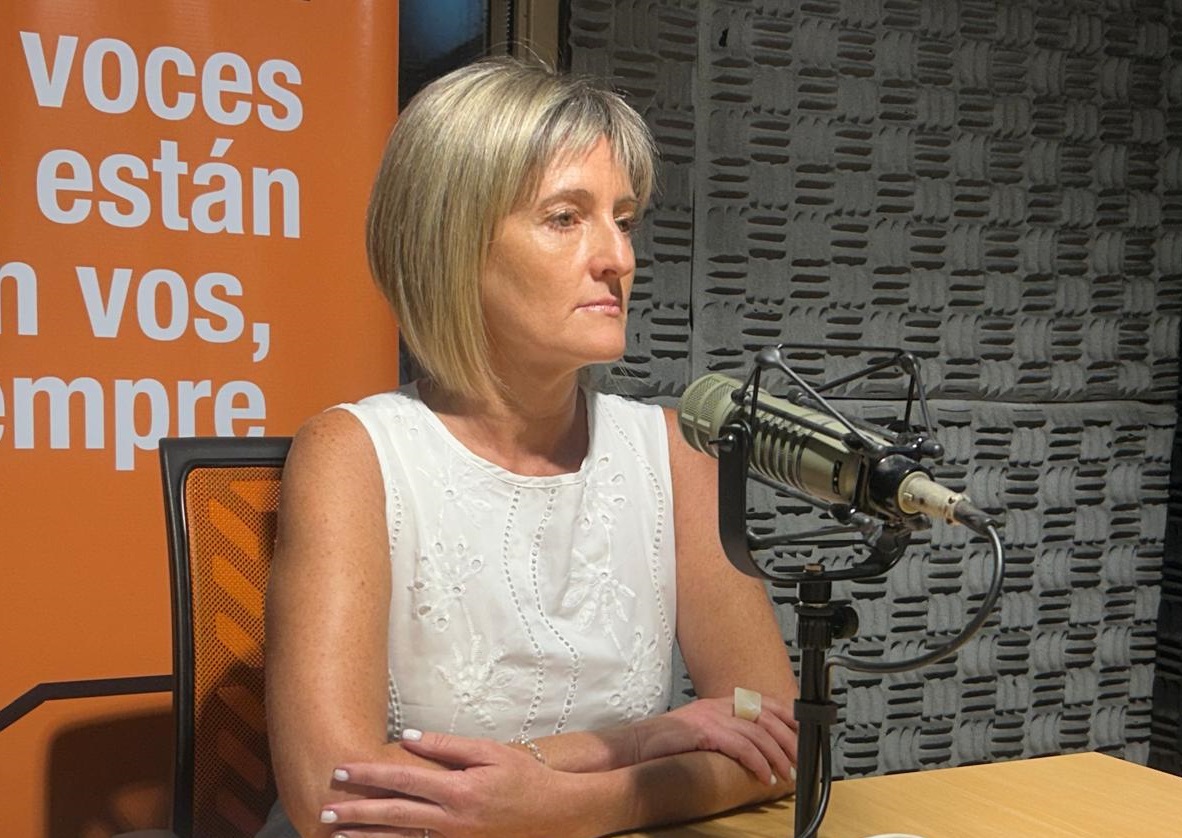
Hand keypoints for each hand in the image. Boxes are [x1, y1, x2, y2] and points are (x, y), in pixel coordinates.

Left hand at [318, 730, 585, 837]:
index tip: (340, 771)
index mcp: (457, 791)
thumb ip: (447, 746)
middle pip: (393, 816)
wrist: (557, 814)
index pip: (402, 781)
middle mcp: (451, 821)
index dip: (368, 776)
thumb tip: (406, 739)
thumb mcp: (490, 752)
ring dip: (367, 837)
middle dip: (356, 812)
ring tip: (338, 835)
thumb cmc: (524, 777)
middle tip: (324, 809)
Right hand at [633, 696, 797, 785]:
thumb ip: (726, 732)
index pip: (763, 702)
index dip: (787, 715)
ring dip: (776, 755)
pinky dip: (756, 761)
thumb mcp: (702, 731)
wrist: (637, 744)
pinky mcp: (704, 731)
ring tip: (784, 774)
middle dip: (788, 740)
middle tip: (799, 760)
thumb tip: (752, 748)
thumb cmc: (666, 741)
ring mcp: (711, 717)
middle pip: (765, 717)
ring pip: (757, 732)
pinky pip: (739, 745)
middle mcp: (718, 705)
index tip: (803, 731)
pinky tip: (763, 774)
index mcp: (720, 702)